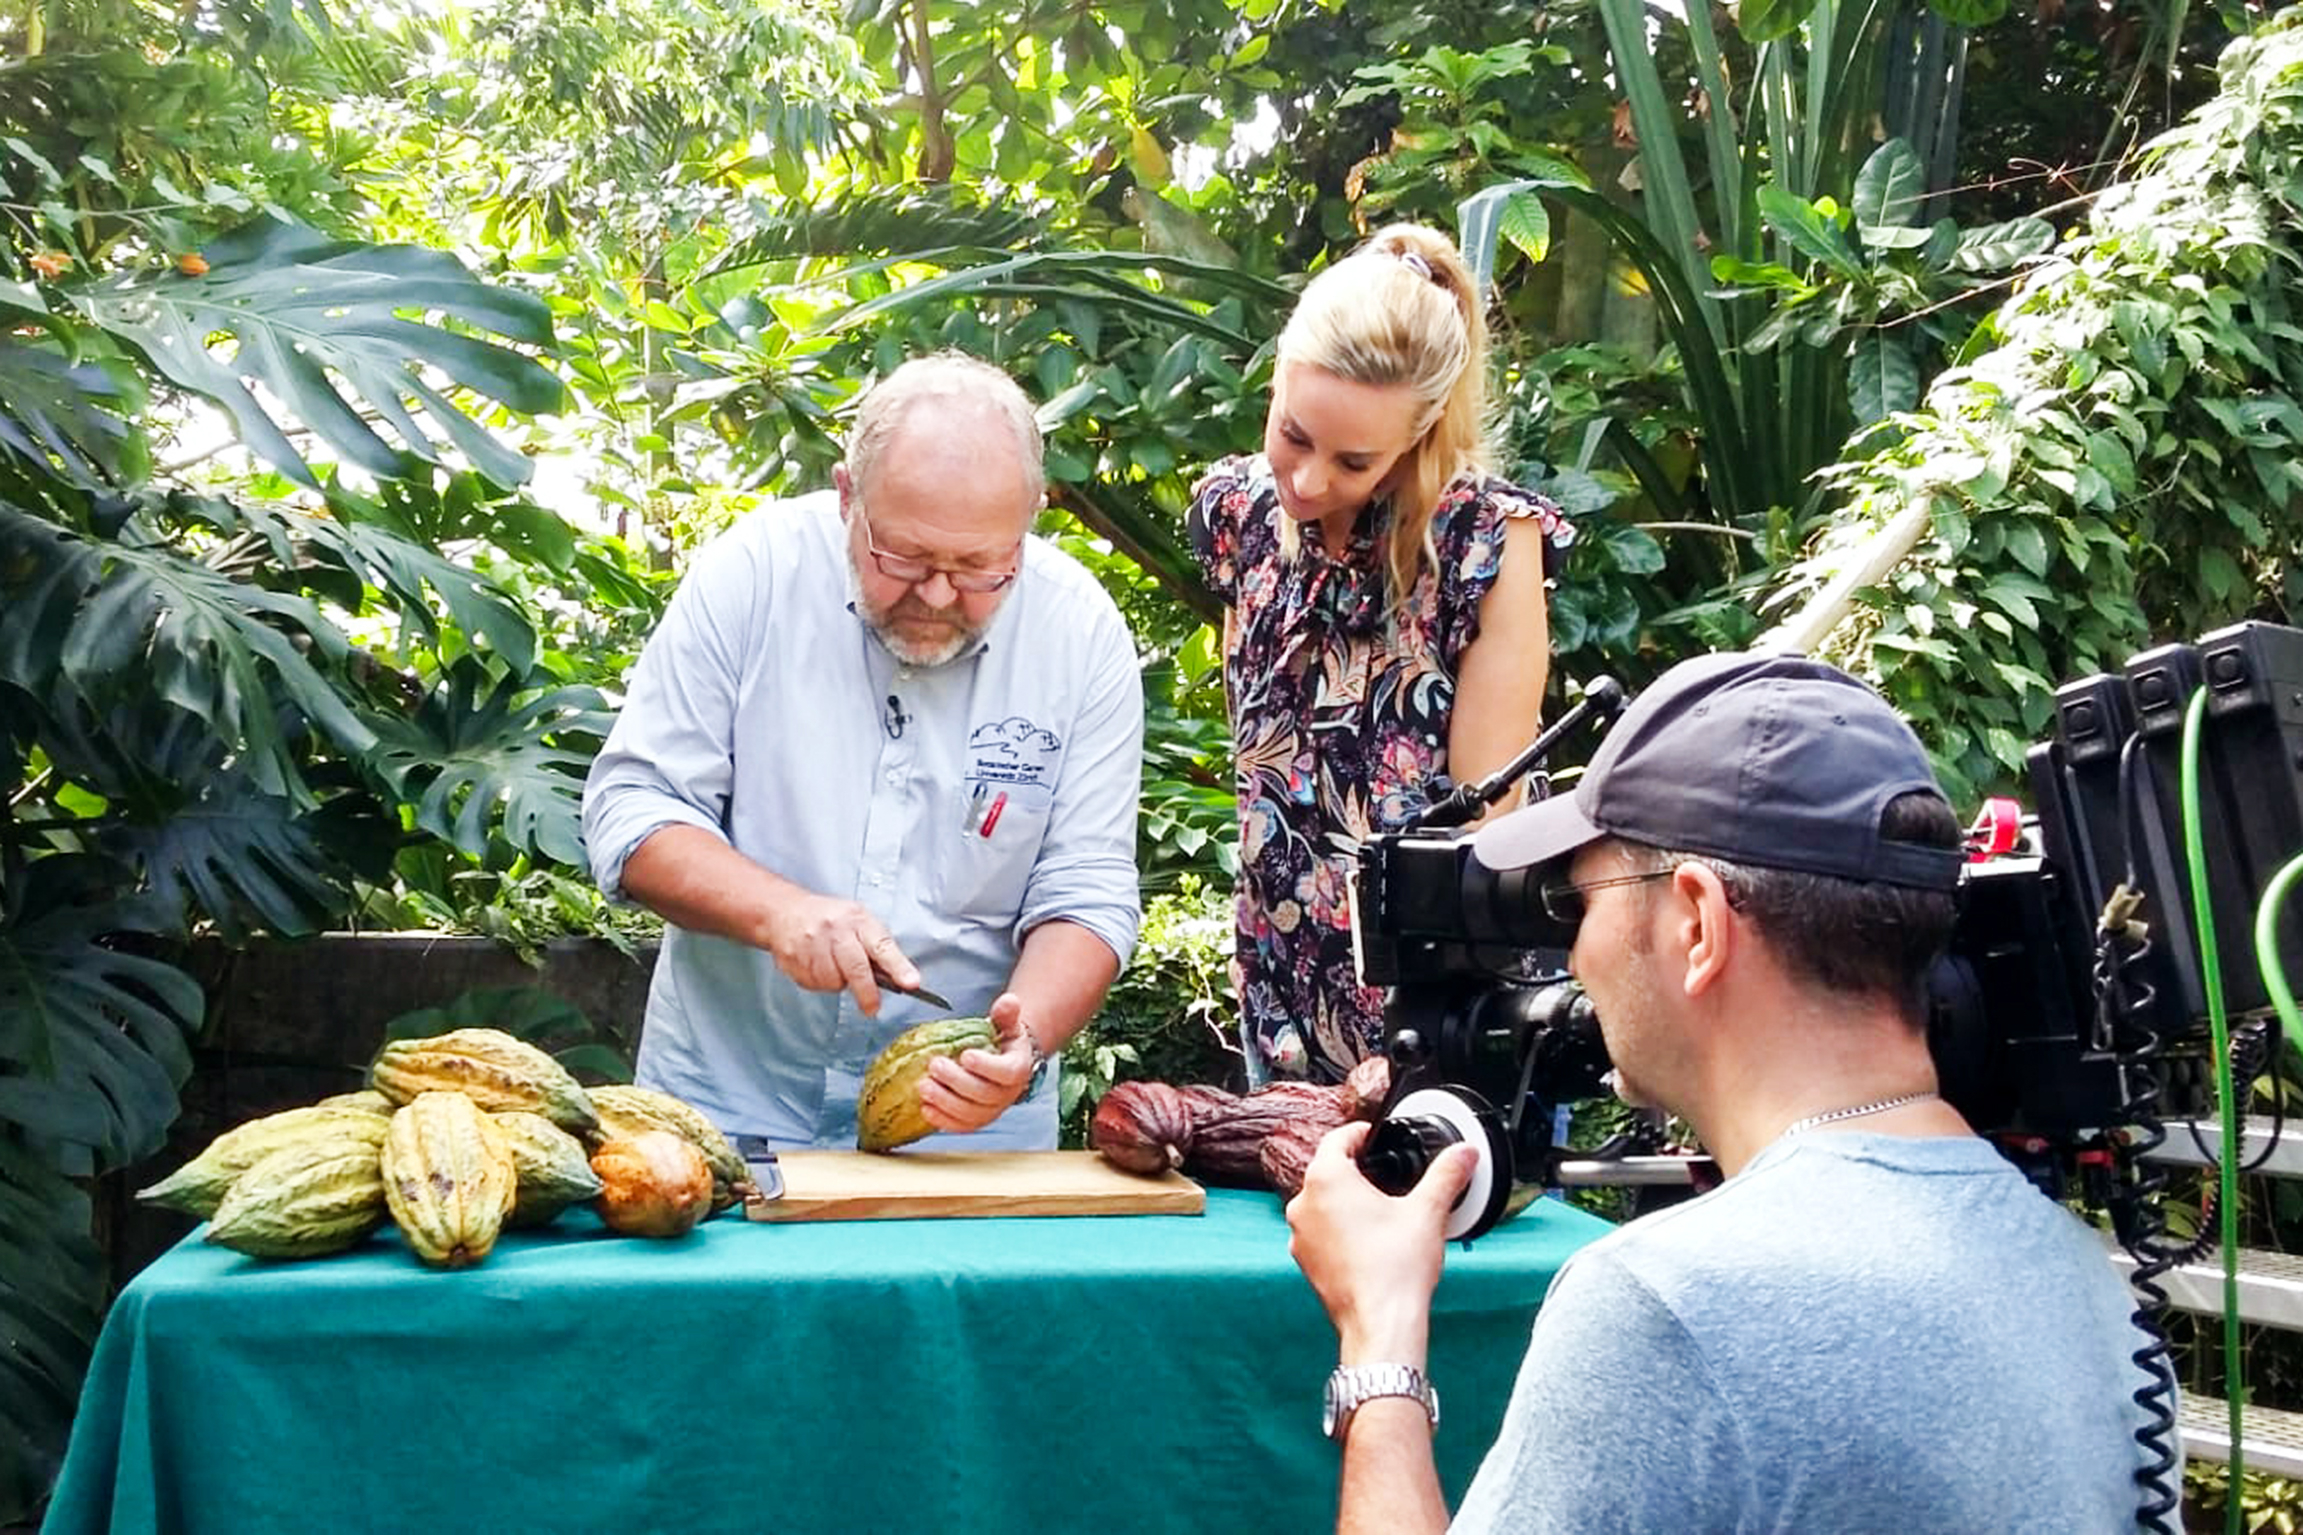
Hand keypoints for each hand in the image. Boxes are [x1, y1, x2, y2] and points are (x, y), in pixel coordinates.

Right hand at [760, 890, 916, 1014]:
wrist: (784, 911)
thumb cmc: (830, 919)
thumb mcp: (859, 921)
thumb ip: (878, 947)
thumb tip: (900, 976)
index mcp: (858, 920)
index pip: (882, 945)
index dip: (898, 966)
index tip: (911, 983)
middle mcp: (835, 931)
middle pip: (856, 969)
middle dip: (867, 993)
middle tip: (872, 1008)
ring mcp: (812, 945)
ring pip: (832, 981)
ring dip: (837, 982)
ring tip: (833, 967)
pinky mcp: (794, 959)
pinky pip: (813, 984)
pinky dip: (819, 982)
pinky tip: (816, 966)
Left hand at [919, 991, 1038, 1132]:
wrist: (1002, 1062)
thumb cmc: (1002, 1040)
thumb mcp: (1006, 1024)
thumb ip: (1006, 1013)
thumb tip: (1009, 1001)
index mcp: (1018, 1069)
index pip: (1006, 1073)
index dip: (986, 1067)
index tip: (966, 1055)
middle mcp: (1007, 1095)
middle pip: (984, 1095)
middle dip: (956, 1082)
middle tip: (935, 1066)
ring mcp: (991, 1111)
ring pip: (970, 1114)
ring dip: (945, 1102)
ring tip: (923, 1087)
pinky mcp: (975, 1121)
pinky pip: (960, 1126)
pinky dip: (942, 1120)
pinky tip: (925, 1109)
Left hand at [1286, 1123, 1477, 1366]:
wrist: (1381, 1323)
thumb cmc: (1396, 1269)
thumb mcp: (1428, 1211)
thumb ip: (1447, 1174)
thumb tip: (1464, 1153)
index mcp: (1326, 1179)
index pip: (1337, 1139)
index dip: (1359, 1134)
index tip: (1373, 1137)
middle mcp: (1303, 1204)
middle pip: (1328, 1172)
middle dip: (1356, 1171)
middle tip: (1385, 1176)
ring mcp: (1299, 1236)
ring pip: (1322, 1204)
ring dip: (1346, 1203)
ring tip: (1381, 1213)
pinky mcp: (1305, 1262)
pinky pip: (1321, 1233)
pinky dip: (1340, 1231)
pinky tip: (1369, 1243)